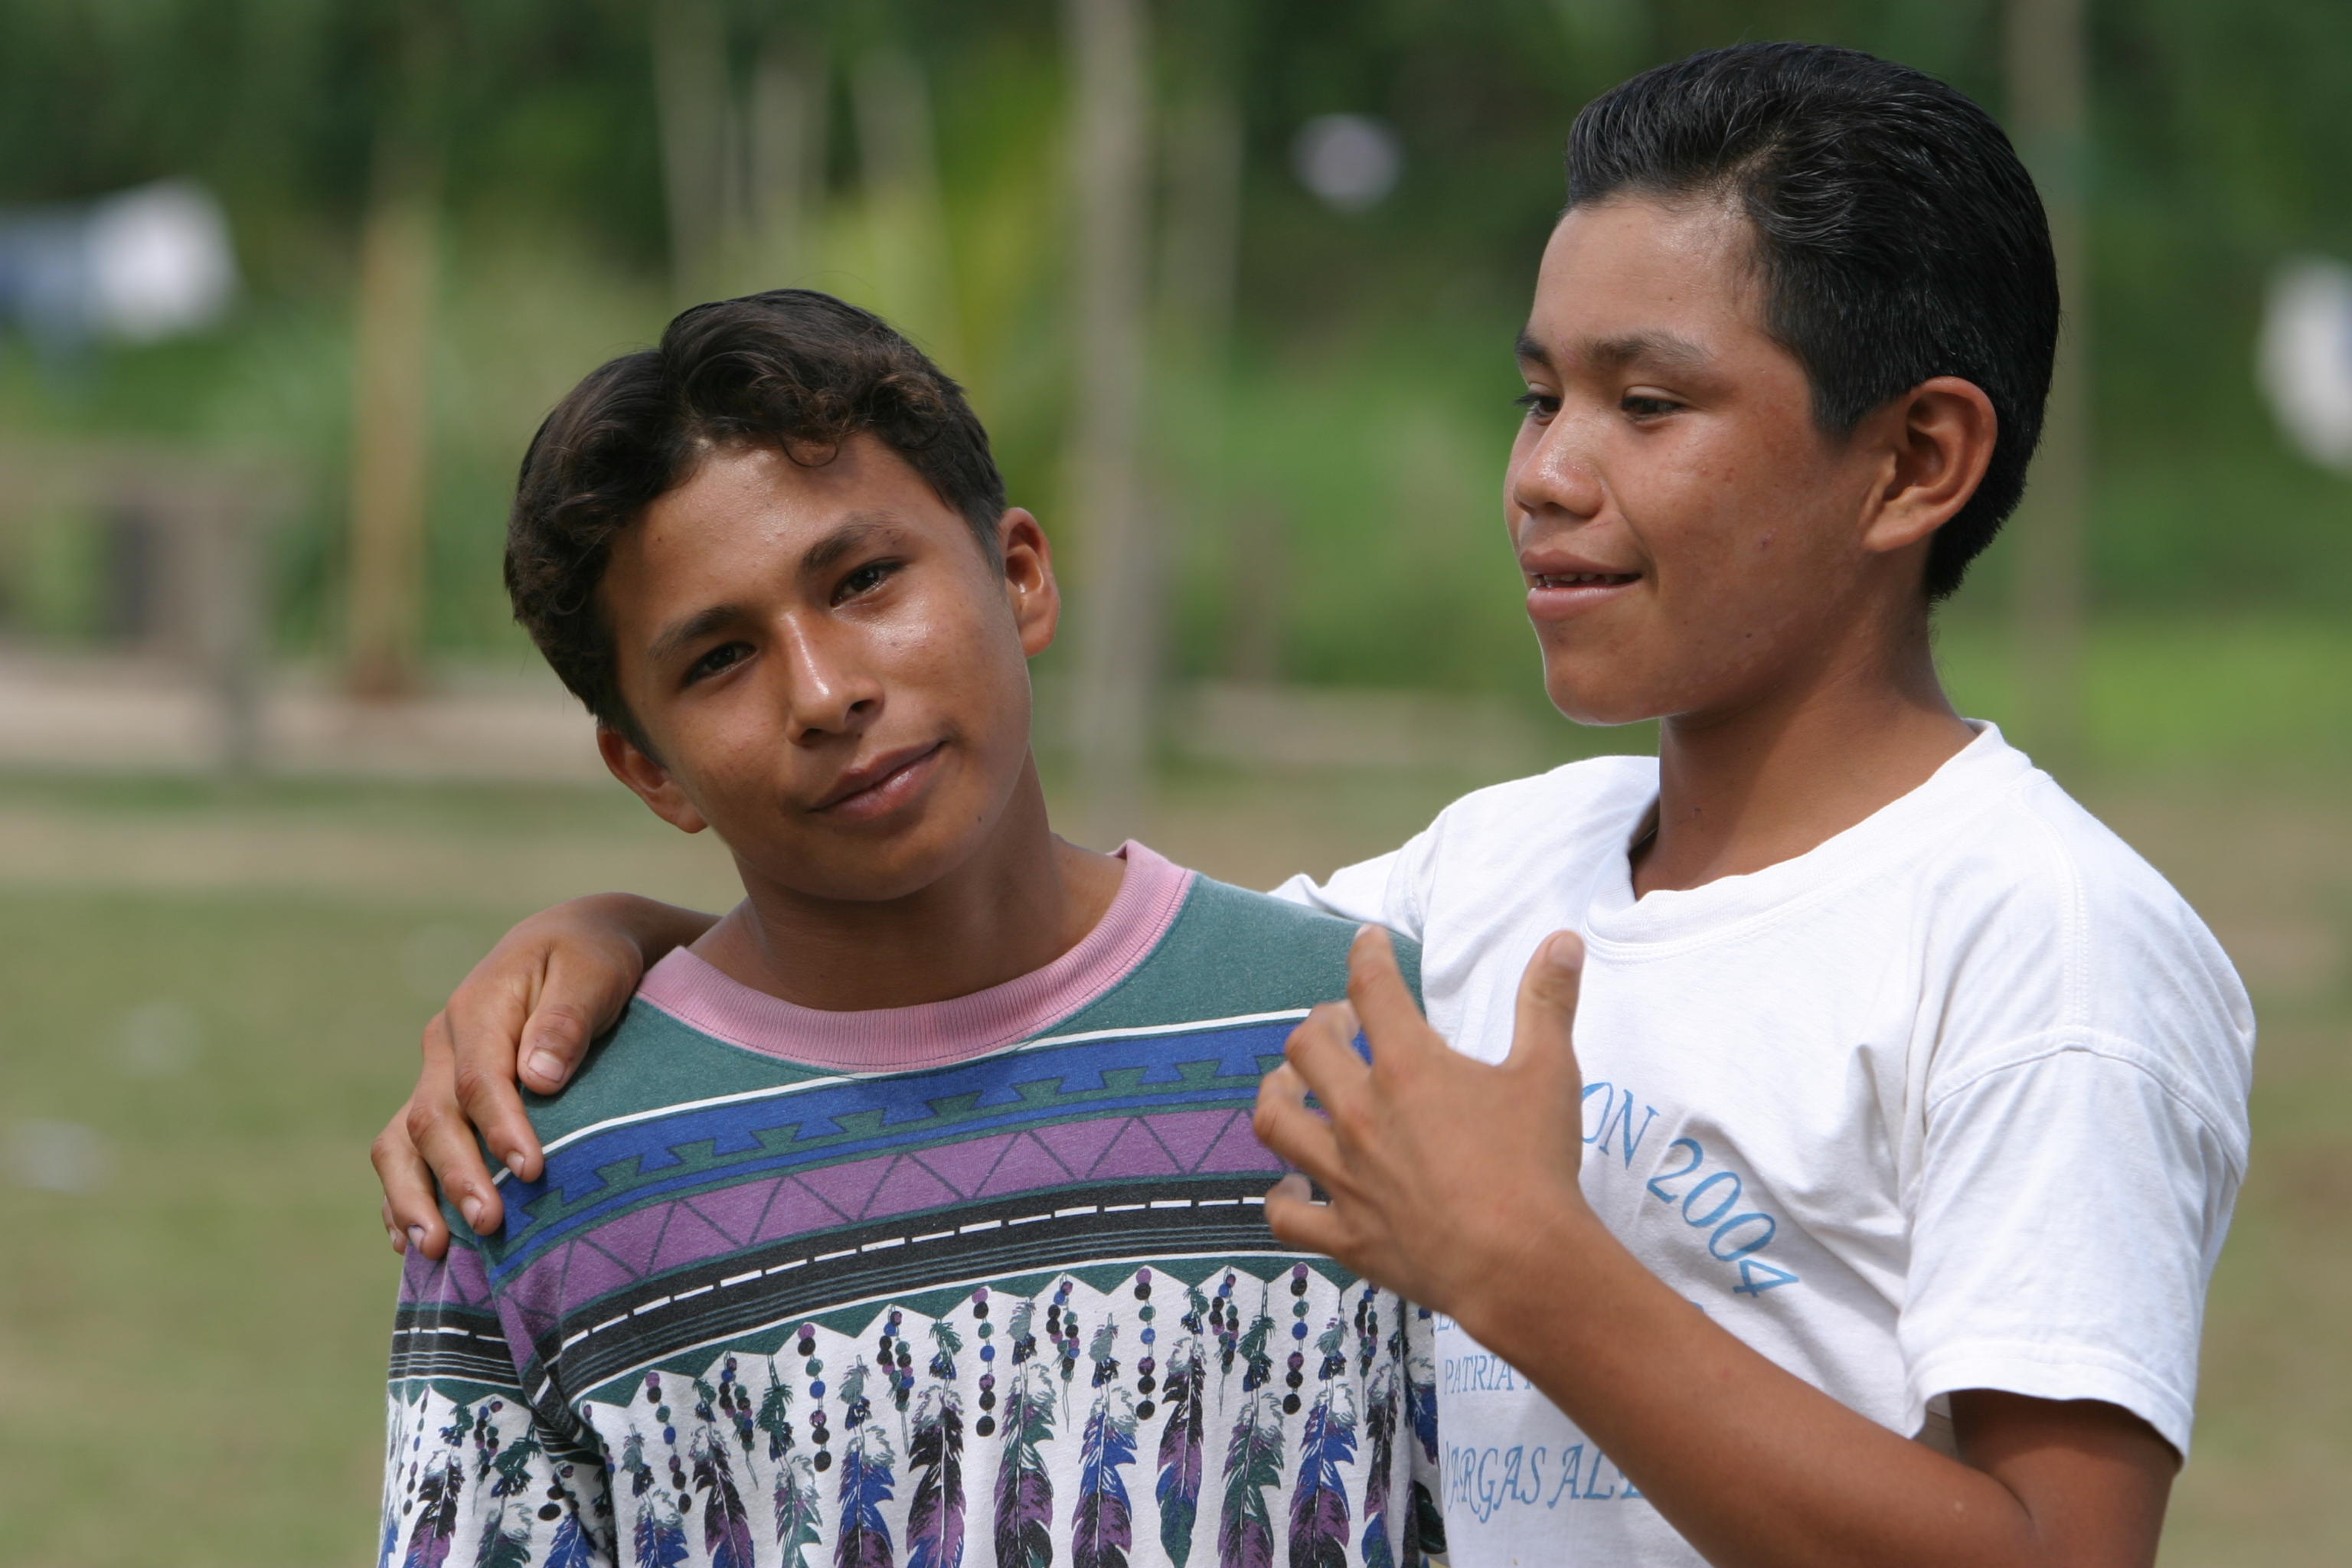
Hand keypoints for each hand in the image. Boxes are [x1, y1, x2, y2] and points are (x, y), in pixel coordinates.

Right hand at [373, 894, 715, 1256]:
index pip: (480, 1079)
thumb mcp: (593, 971)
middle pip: (434, 1119)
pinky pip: (403, 1153)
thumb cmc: (592, 960)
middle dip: (458, 1177)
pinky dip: (402, 1196)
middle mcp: (444, 1046)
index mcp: (478, 1008)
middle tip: (489, 1226)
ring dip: (412, 1197)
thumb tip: (539, 1078)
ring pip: (401, 1142)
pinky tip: (415, 1243)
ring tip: (432, 1252)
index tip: (531, 1173)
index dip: (501, 1130)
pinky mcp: (439, 1101)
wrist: (572, 944)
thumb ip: (568, 1018)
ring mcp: (434, 1076)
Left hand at [1251, 924, 1595, 1324]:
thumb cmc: (1536, 1167)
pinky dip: (1282, 1197)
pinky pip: (1285, 1214)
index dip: (1366, 954)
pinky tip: (1291, 1185)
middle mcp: (1362, 1114)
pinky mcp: (1345, 1233)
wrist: (1524, 1265)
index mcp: (1408, 1067)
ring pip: (1276, 1121)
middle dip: (1320, 1025)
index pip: (1371, 987)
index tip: (1367, 942)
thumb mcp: (1549, 1072)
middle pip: (1306, 1048)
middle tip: (1341, 1025)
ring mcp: (1345, 1176)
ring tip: (1290, 1085)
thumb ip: (1548, 1002)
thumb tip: (1562, 941)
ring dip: (1278, 1094)